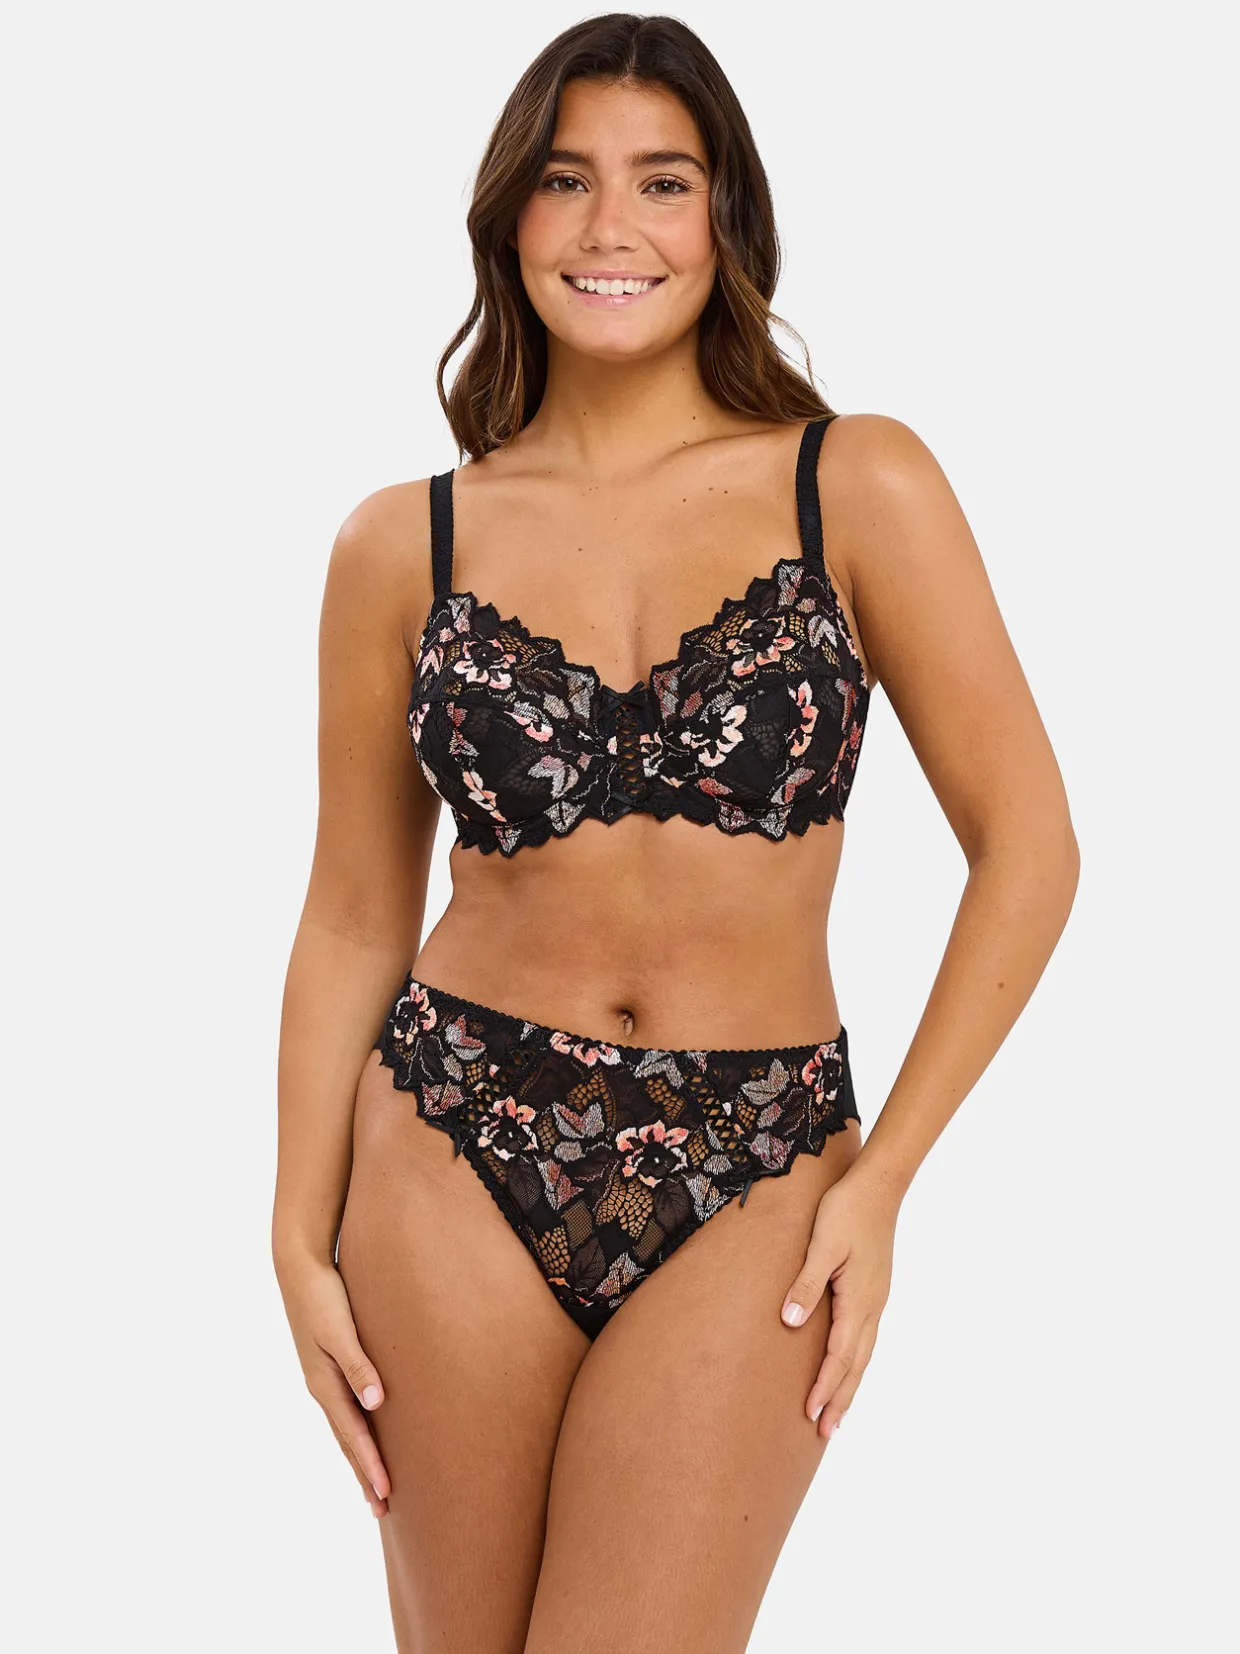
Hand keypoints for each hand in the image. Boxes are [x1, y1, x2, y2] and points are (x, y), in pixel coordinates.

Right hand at [276, 1250, 391, 1515]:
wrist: (299, 1267)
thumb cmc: (323, 1296)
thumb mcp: (340, 1331)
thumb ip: (358, 1365)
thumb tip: (376, 1404)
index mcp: (325, 1385)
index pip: (353, 1435)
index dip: (370, 1465)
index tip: (386, 1495)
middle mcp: (323, 1388)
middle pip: (347, 1440)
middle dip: (364, 1474)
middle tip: (381, 1509)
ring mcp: (324, 1378)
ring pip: (345, 1428)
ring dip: (360, 1457)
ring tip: (374, 1485)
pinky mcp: (329, 1365)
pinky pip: (345, 1408)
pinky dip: (355, 1431)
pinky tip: (364, 1433)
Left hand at [779, 1165, 899, 1440]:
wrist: (878, 1186)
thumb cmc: (846, 1211)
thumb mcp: (822, 1244)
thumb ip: (806, 1284)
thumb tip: (790, 1323)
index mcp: (858, 1299)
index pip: (839, 1354)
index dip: (825, 1386)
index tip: (811, 1414)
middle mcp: (871, 1306)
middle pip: (856, 1364)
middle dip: (840, 1399)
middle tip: (825, 1433)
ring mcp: (875, 1300)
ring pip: (863, 1354)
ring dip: (849, 1385)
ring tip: (836, 1415)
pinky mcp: (873, 1292)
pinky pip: (865, 1338)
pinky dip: (856, 1363)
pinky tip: (849, 1368)